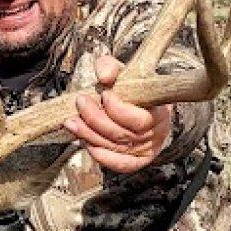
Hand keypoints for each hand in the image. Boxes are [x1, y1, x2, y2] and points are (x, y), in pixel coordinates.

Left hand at [63, 55, 172, 172]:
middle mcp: (155, 134)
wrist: (145, 105)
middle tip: (80, 103)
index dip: (118, 110)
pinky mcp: (137, 161)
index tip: (104, 94)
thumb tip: (103, 75)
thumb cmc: (134, 89)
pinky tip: (85, 143)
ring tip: (71, 122)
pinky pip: (120, 164)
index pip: (138, 120)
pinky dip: (102, 156)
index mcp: (159, 113)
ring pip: (114, 147)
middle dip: (95, 119)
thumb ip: (111, 67)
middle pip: (121, 134)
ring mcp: (146, 150)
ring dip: (89, 135)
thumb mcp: (124, 72)